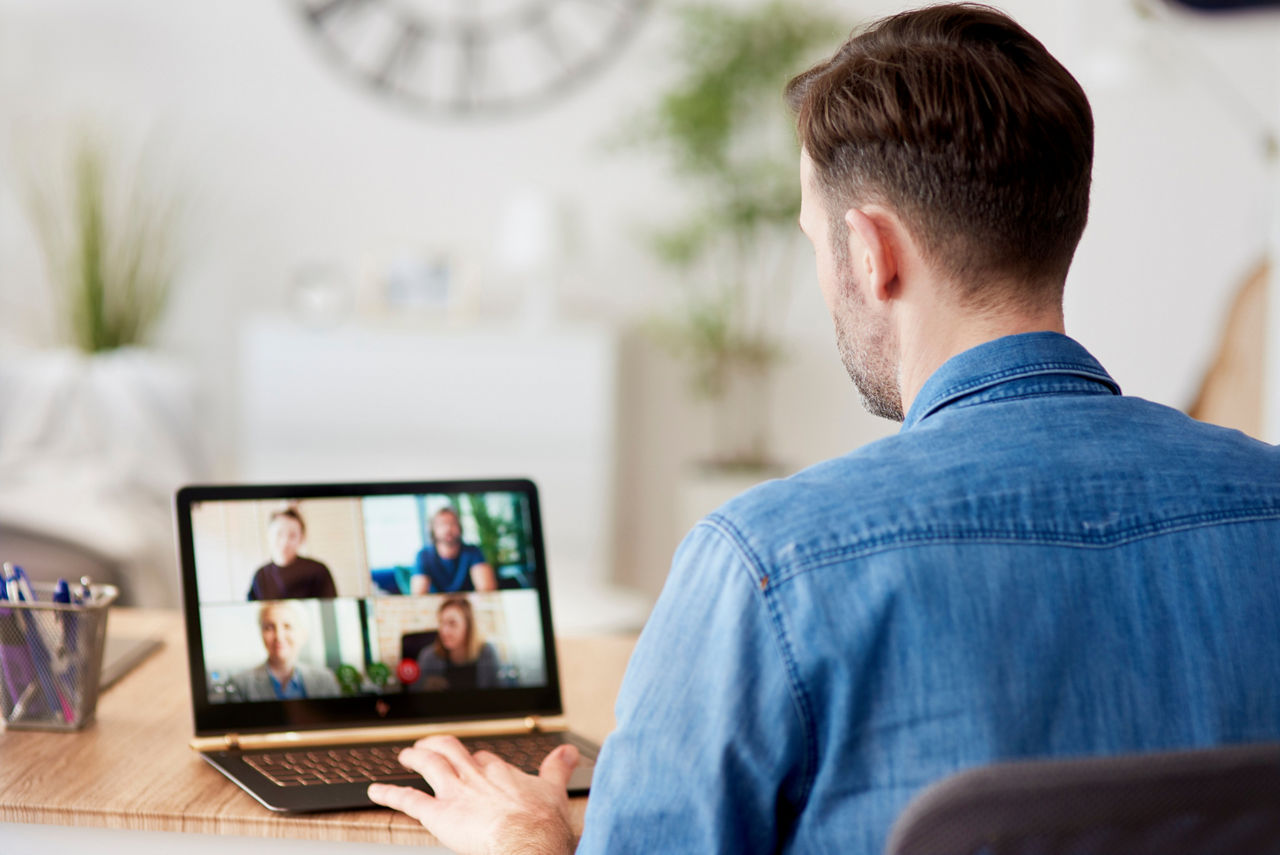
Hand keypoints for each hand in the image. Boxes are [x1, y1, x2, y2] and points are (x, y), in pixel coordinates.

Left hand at [368, 734, 579, 854]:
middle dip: (438, 745)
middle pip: (451, 750)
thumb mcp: (555, 789)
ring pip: (429, 764)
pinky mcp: (438, 814)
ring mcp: (455, 792)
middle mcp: (475, 775)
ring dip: (415, 757)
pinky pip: (408, 800)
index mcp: (501, 771)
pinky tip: (376, 791)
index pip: (484, 758)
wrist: (528, 842)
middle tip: (429, 746)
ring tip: (406, 756)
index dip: (476, 760)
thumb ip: (559, 768)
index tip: (474, 763)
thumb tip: (570, 752)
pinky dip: (389, 794)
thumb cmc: (542, 823)